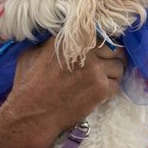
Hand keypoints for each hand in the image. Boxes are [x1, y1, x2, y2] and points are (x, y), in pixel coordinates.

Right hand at [6, 38, 125, 135]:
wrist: (32, 113)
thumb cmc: (28, 84)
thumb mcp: (33, 53)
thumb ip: (51, 42)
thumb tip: (59, 39)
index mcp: (71, 38)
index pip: (101, 34)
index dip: (104, 43)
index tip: (104, 49)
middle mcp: (86, 51)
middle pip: (115, 50)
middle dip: (113, 58)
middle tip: (107, 65)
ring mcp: (96, 70)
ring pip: (119, 67)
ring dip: (113, 74)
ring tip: (103, 80)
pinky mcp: (101, 89)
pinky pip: (116, 85)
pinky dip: (110, 89)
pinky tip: (99, 93)